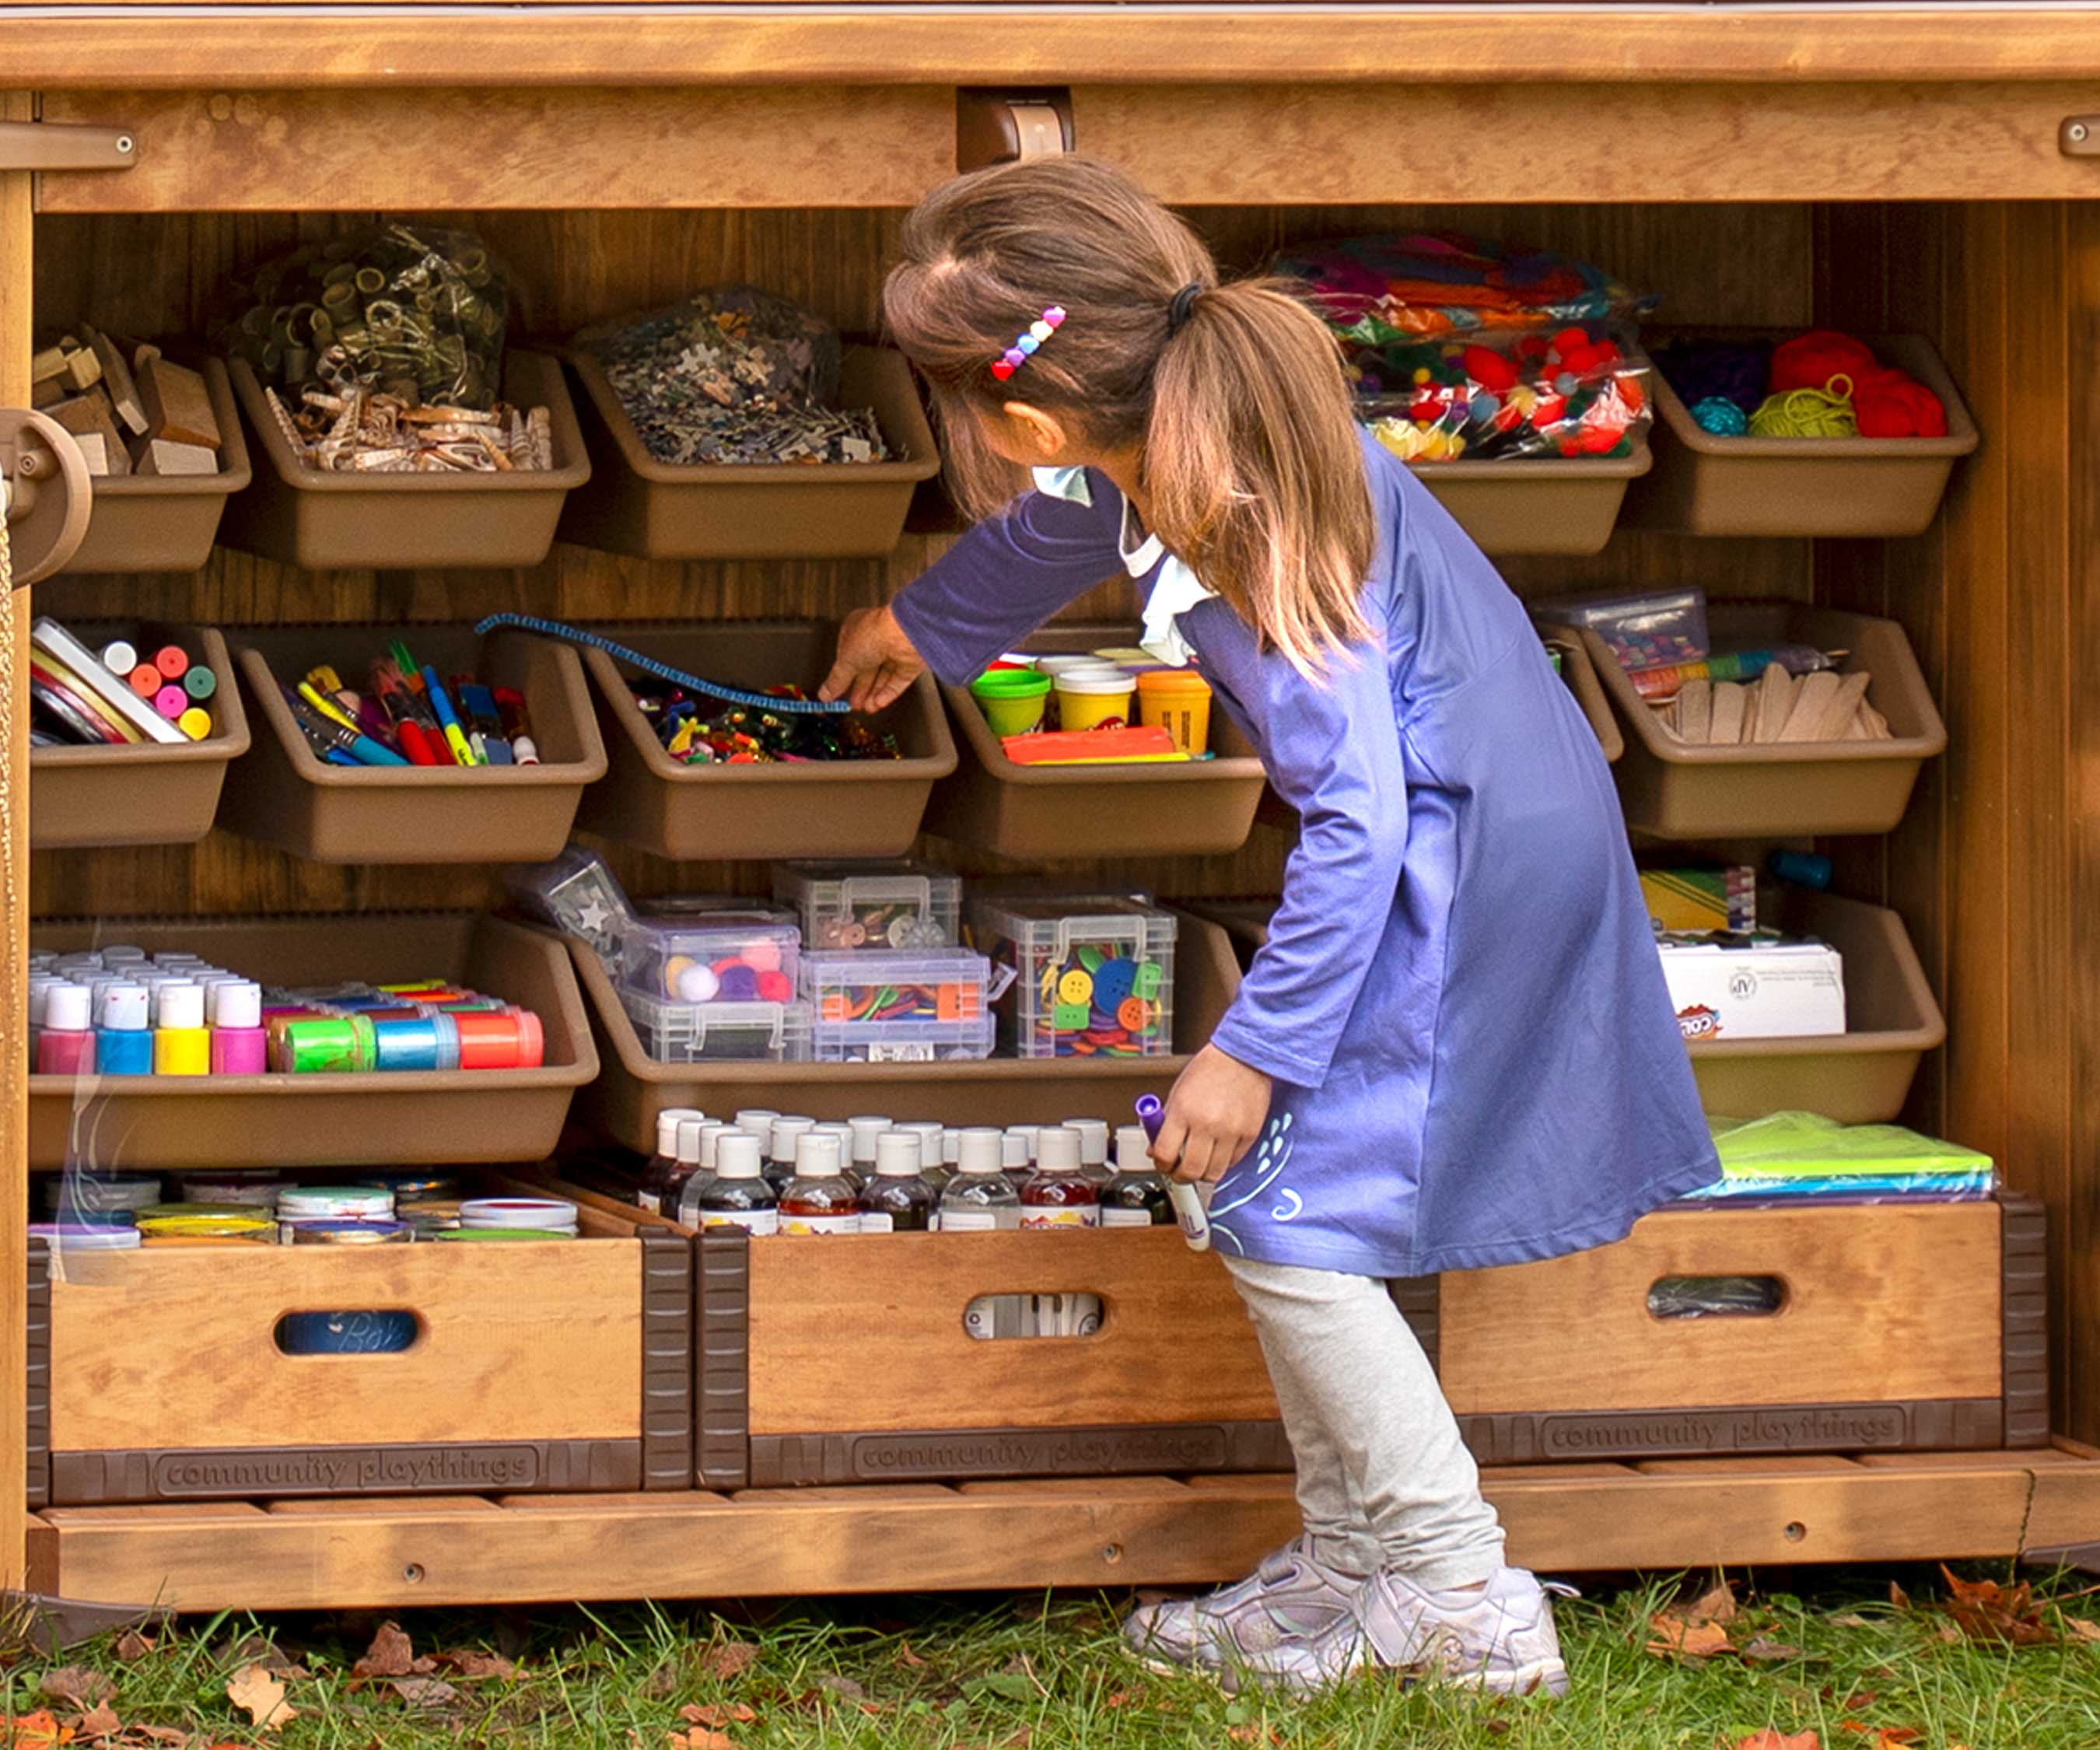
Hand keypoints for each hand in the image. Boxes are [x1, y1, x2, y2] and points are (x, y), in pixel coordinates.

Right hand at [820, 604, 925, 711]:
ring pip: (883, 676)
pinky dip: (888, 692)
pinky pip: (898, 680)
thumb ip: (836, 680)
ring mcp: (895, 650)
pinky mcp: (910, 661)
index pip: (848, 656)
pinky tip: (879, 703)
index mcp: (857, 631)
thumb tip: (825, 693)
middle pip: (867, 669)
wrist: (902, 635)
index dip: (843, 675)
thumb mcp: (845, 661)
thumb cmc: (873, 634)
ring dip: (874, 694)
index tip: (838, 691)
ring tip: (866, 708)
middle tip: (854, 704)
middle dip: (860, 689)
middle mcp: (877, 639)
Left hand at [1152, 1044, 1272, 1183]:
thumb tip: (1155, 1151)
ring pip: (1213, 1173)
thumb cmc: (1209, 1070)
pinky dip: (1222, 1162)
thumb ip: (1165, 1124)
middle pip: (1190, 1171)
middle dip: (1181, 1177)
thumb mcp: (1178, 1093)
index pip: (1165, 1154)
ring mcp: (1230, 1131)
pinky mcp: (1249, 1135)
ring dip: (1202, 1174)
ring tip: (1199, 1163)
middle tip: (1179, 1172)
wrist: (1243, 1056)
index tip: (1163, 1165)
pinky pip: (1232, 1163)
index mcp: (1183, 1111)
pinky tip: (1217, 1150)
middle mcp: (1207, 1124)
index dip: (1161, 1165)